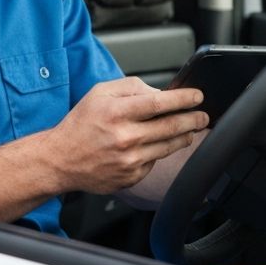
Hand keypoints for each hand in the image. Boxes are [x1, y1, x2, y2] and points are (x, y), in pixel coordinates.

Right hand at [43, 77, 208, 195]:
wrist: (61, 159)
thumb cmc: (81, 123)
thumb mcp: (100, 93)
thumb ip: (131, 88)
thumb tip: (159, 93)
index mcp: (117, 112)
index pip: (159, 102)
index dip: (183, 99)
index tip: (197, 96)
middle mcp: (125, 137)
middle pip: (171, 126)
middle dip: (192, 119)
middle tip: (203, 115)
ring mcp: (130, 160)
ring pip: (168, 146)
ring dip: (184, 136)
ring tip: (190, 129)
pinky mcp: (132, 176)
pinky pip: (155, 161)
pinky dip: (160, 151)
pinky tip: (158, 145)